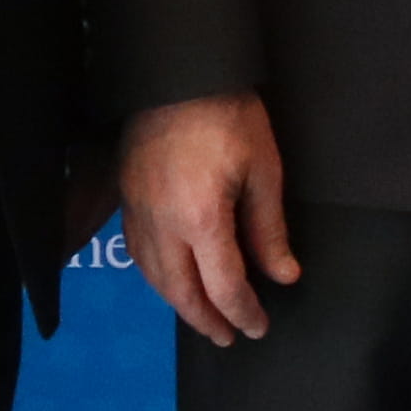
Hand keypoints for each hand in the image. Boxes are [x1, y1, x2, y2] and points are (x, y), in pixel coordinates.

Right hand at [119, 93, 303, 342]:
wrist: (179, 73)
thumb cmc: (230, 116)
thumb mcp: (264, 171)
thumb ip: (269, 230)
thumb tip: (283, 276)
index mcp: (201, 219)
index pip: (223, 285)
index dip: (243, 312)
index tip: (259, 327)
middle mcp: (162, 224)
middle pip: (180, 291)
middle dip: (206, 320)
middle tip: (228, 337)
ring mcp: (138, 211)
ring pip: (152, 276)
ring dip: (178, 303)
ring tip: (202, 316)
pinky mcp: (126, 196)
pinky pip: (137, 252)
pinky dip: (156, 276)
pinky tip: (171, 279)